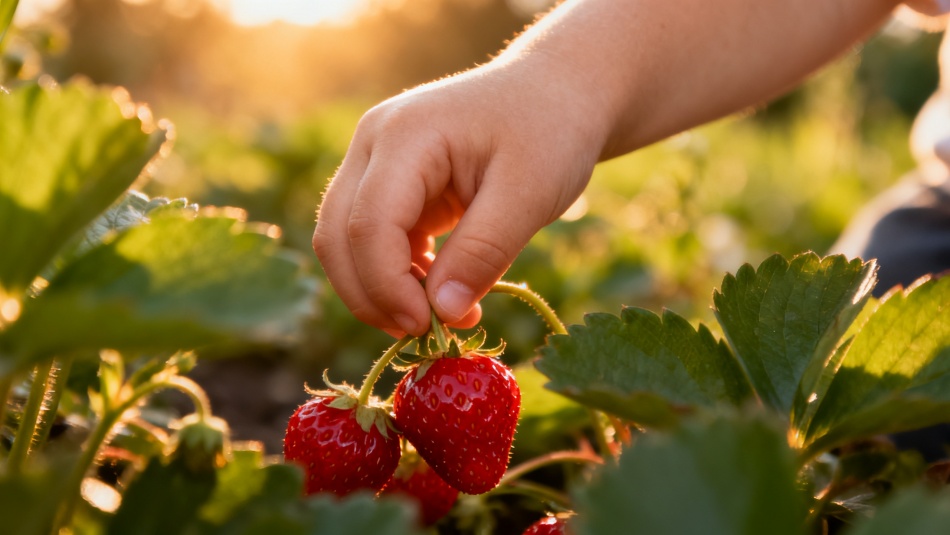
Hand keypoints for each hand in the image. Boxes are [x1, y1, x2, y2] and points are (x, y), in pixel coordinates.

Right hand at [313, 61, 605, 336]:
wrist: (556, 93)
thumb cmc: (549, 132)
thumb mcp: (530, 193)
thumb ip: (483, 252)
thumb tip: (442, 315)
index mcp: (404, 135)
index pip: (368, 225)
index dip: (388, 287)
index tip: (430, 328)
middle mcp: (373, 144)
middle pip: (338, 236)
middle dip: (373, 297)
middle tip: (428, 334)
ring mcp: (374, 162)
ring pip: (345, 243)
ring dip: (381, 291)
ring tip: (442, 317)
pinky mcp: (388, 185)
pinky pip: (372, 241)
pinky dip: (396, 276)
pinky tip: (441, 293)